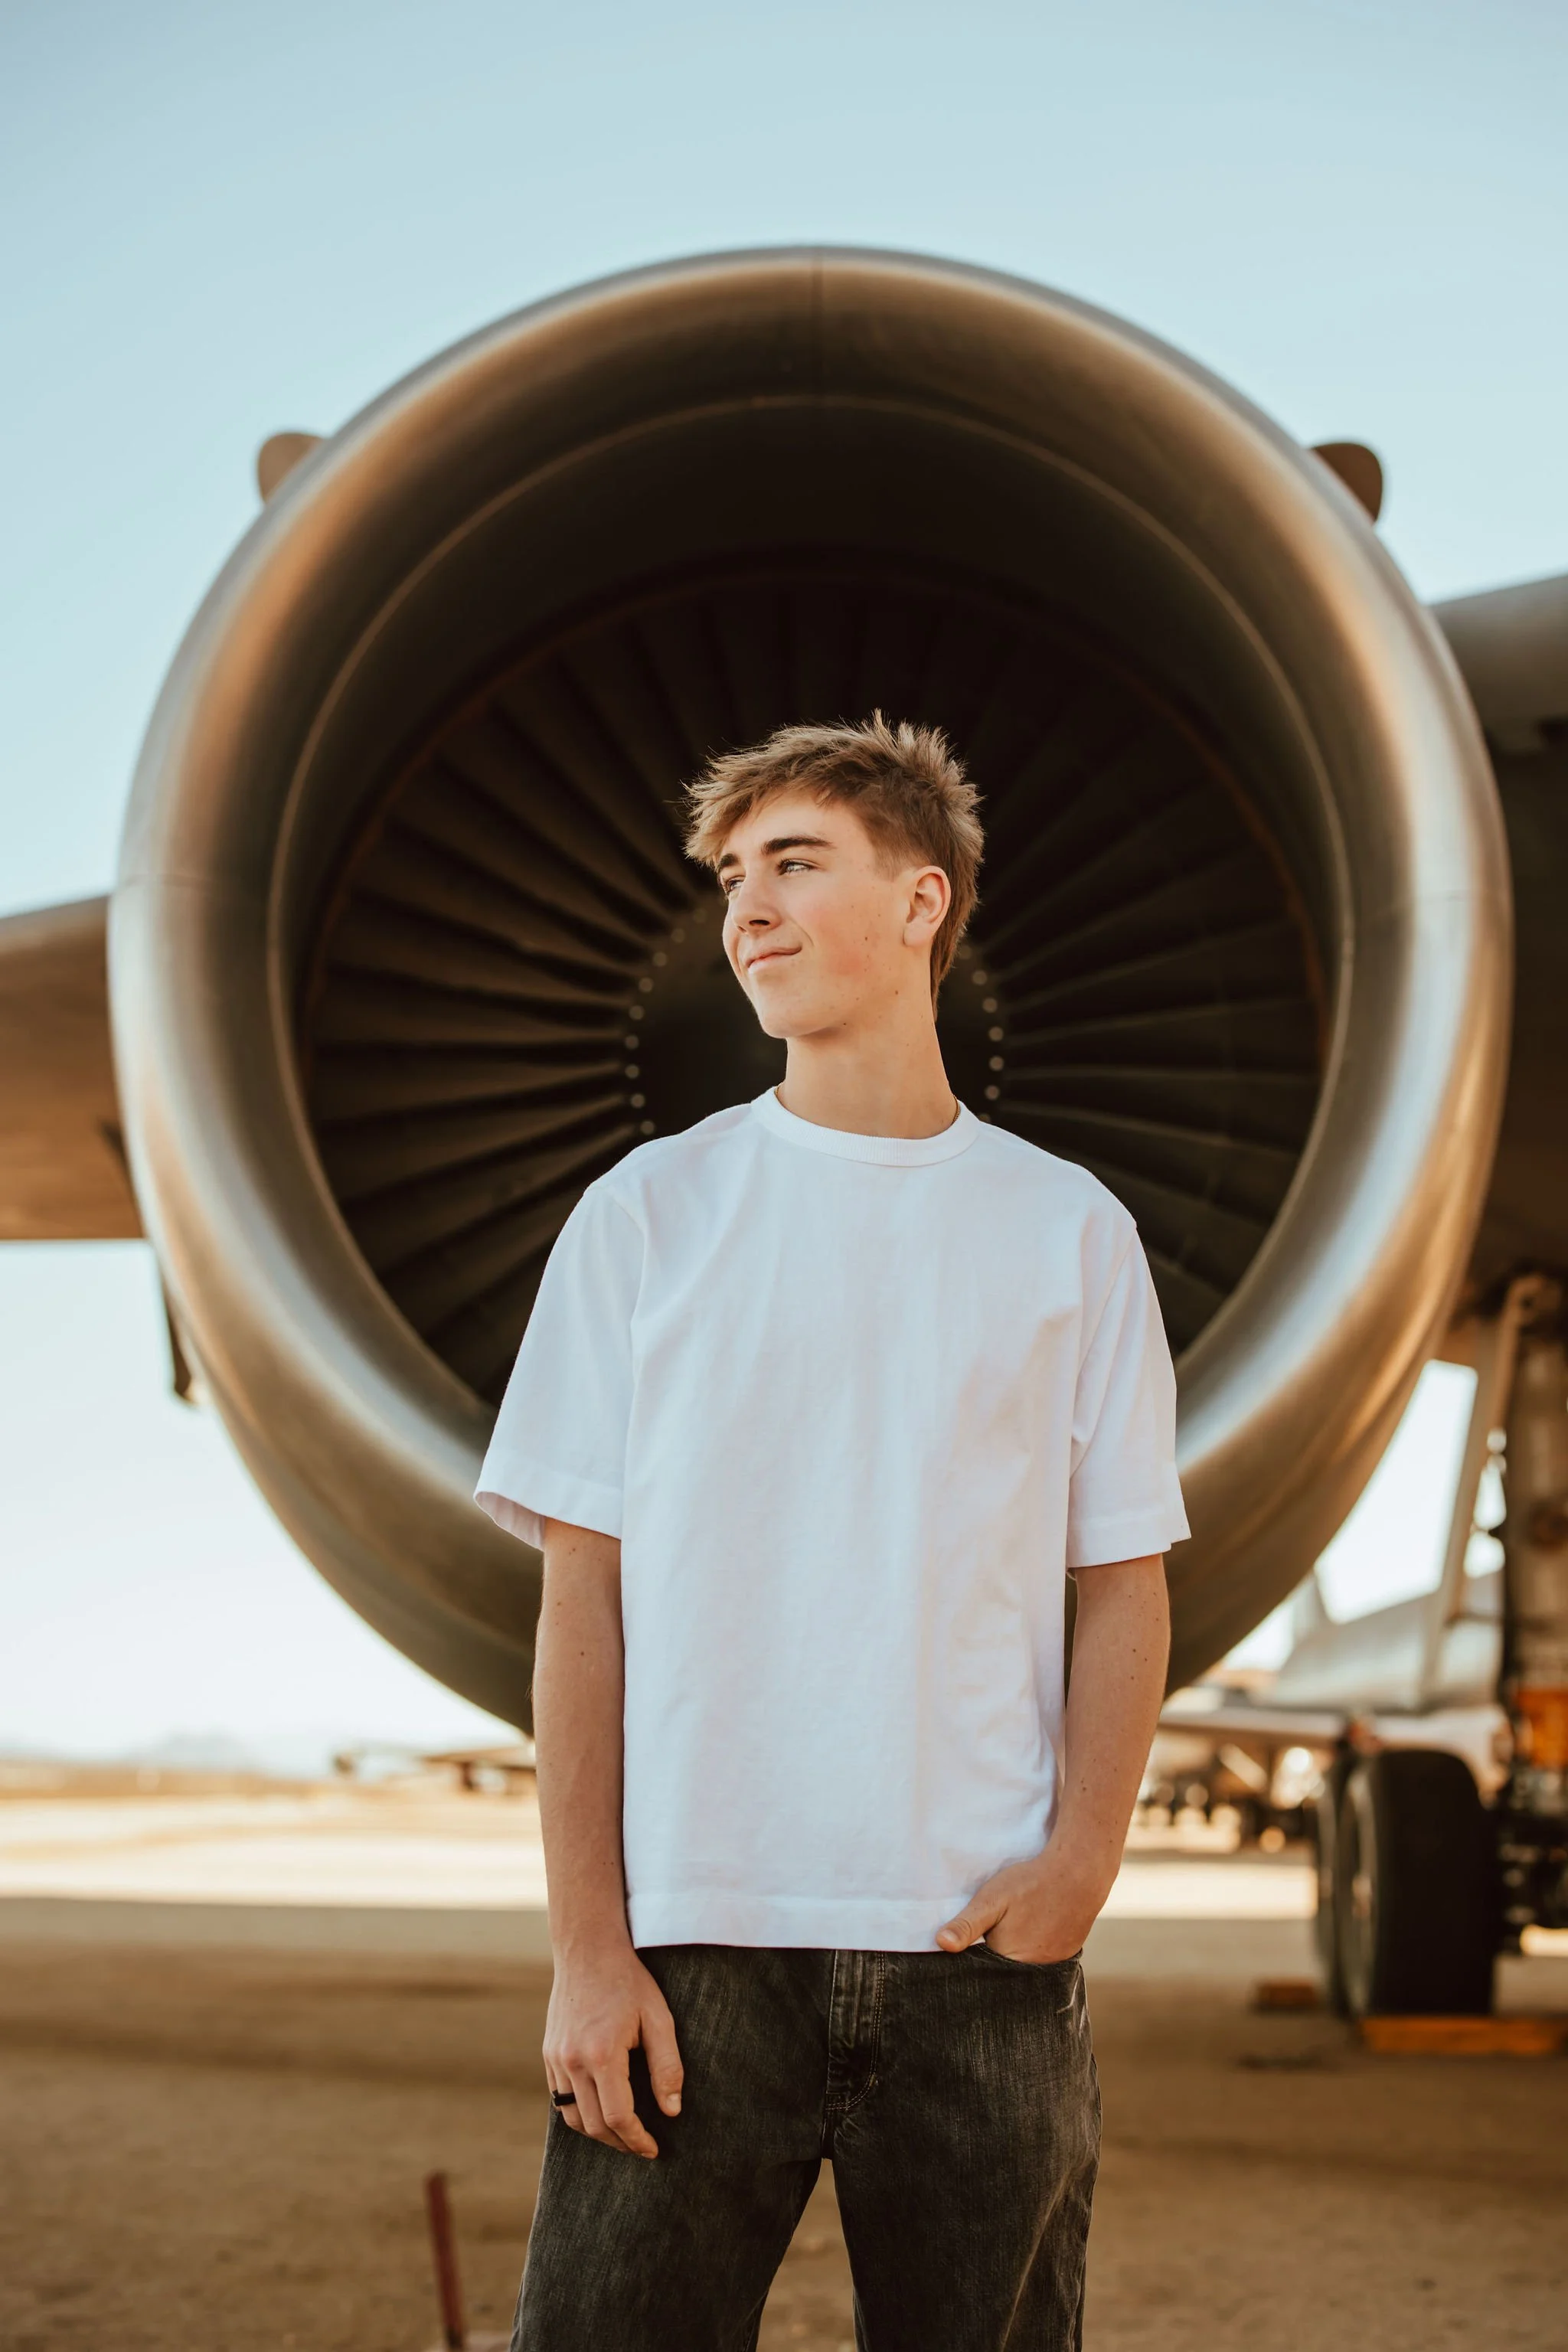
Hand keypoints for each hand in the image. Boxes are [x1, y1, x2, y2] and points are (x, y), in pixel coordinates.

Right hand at [543, 1941, 683, 2157]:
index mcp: (602, 2055)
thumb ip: (667, 2067)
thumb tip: (672, 2111)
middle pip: (594, 2124)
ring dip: (598, 2133)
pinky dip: (579, 2113)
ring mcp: (555, 2058)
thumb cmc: (629, 1982)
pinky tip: (600, 2109)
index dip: (637, 2140)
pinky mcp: (548, 2054)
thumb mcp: (659, 2018)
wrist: (588, 1950)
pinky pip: (559, 2098)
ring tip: (622, 2134)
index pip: (618, 2117)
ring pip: (572, 2117)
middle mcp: (572, 2061)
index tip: (653, 2149)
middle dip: (620, 2142)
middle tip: (641, 2146)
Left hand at [936, 1846, 1106, 1964]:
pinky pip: (1043, 1959)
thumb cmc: (1031, 1884)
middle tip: (997, 1928)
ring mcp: (1052, 1965)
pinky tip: (1034, 1930)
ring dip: (1016, 1953)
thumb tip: (940, 1944)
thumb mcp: (992, 1899)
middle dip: (994, 1957)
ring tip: (1016, 1928)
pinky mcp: (1066, 1955)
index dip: (972, 1958)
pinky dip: (1035, 1949)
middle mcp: (1032, 1971)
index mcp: (1008, 1960)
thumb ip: (967, 1924)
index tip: (972, 1941)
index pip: (981, 1972)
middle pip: (1003, 1971)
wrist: (1079, 1874)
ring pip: (1023, 1966)